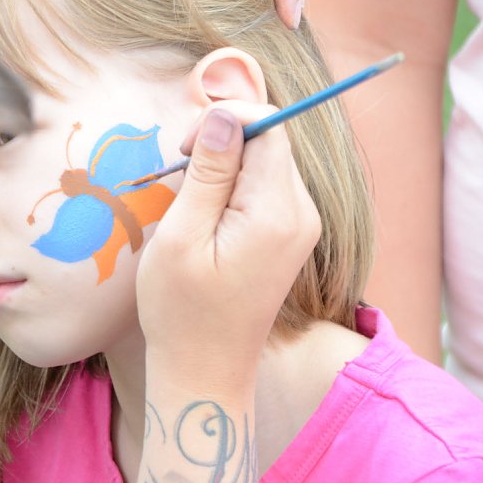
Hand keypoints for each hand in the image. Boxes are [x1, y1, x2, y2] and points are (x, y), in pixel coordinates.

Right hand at [137, 102, 320, 388]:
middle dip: (223, 143)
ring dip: (224, 167)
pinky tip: (207, 218)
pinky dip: (233, 187)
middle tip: (179, 174)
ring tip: (191, 204)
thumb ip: (207, 172)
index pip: (270, 128)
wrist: (205, 368)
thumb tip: (224, 114)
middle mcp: (302, 215)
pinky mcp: (290, 235)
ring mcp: (300, 227)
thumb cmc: (182, 309)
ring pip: (266, 162)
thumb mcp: (182, 236)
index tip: (182, 148)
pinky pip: (265, 187)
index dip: (225, 120)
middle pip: (270, 142)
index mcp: (277, 213)